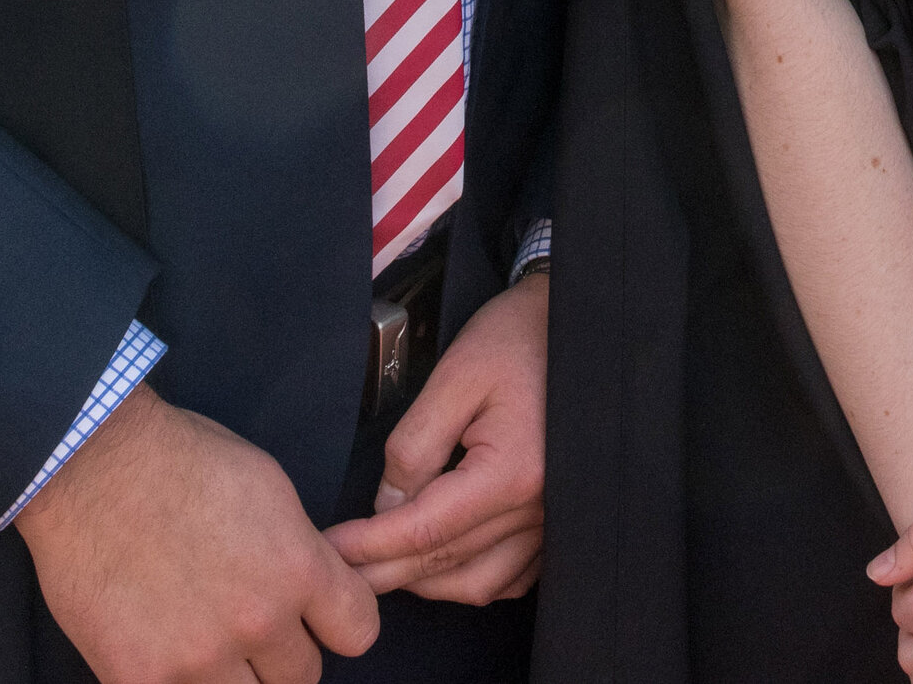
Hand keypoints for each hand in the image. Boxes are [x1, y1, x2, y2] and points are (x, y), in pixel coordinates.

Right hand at [17, 385, 378, 683]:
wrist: (90, 465)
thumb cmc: (178, 461)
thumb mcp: (269, 490)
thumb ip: (300, 552)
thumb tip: (318, 589)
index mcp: (297, 569)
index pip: (359, 633)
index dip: (338, 622)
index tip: (318, 617)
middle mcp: (257, 621)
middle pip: (303, 676)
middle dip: (281, 653)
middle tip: (248, 625)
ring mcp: (197, 658)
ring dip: (234, 678)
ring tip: (205, 642)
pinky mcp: (140, 679)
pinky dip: (177, 683)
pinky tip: (162, 651)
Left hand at [324, 269, 546, 603]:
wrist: (582, 329)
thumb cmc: (515, 340)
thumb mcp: (453, 378)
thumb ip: (414, 447)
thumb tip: (387, 508)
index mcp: (512, 473)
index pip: (425, 531)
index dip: (371, 547)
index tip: (331, 551)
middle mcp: (538, 509)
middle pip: (447, 563)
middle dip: (386, 572)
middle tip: (339, 572)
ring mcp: (553, 520)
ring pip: (480, 583)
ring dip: (427, 584)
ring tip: (383, 567)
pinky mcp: (558, 519)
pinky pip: (512, 576)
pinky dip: (472, 580)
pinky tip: (442, 566)